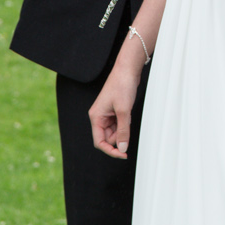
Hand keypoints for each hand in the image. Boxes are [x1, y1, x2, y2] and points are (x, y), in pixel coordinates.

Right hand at [90, 42, 145, 158]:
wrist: (127, 70)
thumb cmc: (122, 86)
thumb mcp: (124, 111)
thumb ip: (123, 131)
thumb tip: (122, 148)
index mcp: (96, 117)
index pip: (99, 141)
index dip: (110, 150)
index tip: (123, 154)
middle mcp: (99, 117)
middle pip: (107, 138)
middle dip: (119, 136)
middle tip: (127, 124)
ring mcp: (106, 114)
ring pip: (114, 131)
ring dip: (123, 129)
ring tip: (128, 115)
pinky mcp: (114, 111)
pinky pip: (119, 124)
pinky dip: (125, 123)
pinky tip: (128, 114)